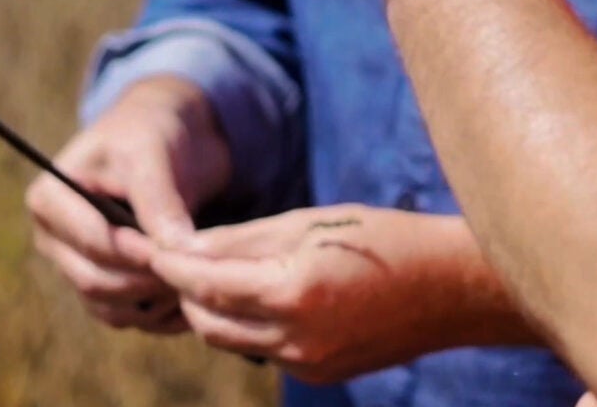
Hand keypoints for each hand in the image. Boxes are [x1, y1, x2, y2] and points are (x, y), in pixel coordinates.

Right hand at [26, 76, 232, 333]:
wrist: (168, 140)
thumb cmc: (151, 134)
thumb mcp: (153, 154)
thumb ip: (160, 202)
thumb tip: (177, 252)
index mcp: (49, 198)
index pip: (87, 239)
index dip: (129, 251)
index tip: (168, 250)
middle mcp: (54, 239)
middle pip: (94, 280)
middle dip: (145, 279)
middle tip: (191, 269)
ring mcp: (76, 266)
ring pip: (109, 307)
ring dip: (154, 302)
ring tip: (194, 280)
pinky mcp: (102, 286)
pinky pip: (125, 317)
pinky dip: (158, 315)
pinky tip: (190, 297)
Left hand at [151, 206, 502, 383]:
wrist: (452, 288)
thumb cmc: (385, 239)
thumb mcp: (311, 223)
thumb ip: (244, 239)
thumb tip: (186, 247)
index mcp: (294, 290)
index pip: (206, 282)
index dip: (168, 264)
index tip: (144, 244)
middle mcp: (296, 337)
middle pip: (208, 320)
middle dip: (186, 290)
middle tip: (178, 258)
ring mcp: (308, 363)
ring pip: (231, 340)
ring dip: (216, 309)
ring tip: (217, 273)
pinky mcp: (320, 373)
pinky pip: (265, 351)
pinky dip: (252, 324)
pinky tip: (266, 295)